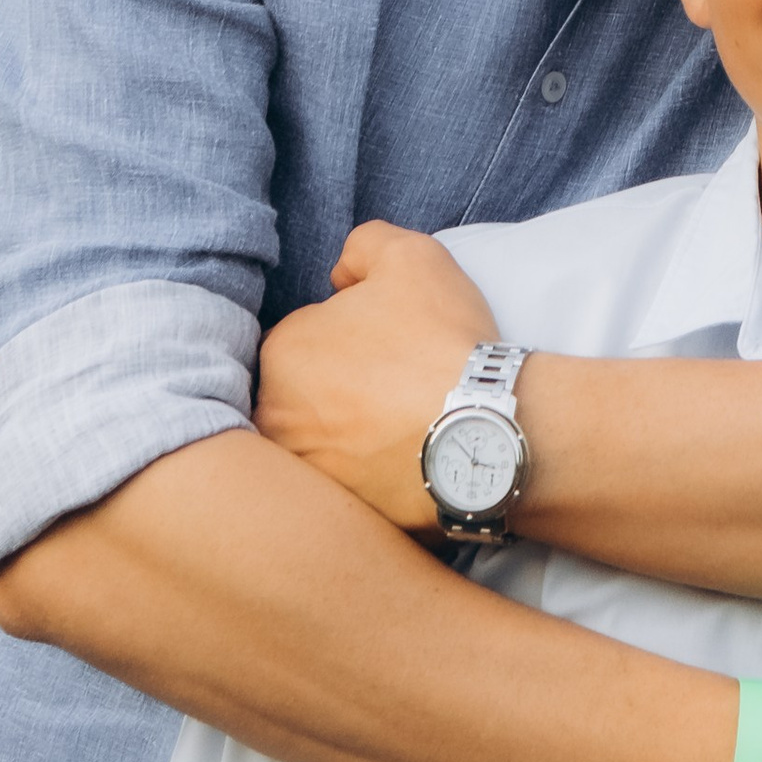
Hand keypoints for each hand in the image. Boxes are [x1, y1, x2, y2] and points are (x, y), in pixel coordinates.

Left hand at [255, 222, 501, 526]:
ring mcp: (306, 475)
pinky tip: (408, 463)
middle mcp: (276, 420)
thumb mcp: (408, 255)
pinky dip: (371, 478)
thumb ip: (362, 245)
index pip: (304, 337)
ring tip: (403, 428)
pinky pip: (349, 489)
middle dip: (340, 389)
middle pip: (305, 394)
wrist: (485, 431)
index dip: (348, 335)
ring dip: (352, 435)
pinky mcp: (337, 516)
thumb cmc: (440, 340)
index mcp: (281, 353)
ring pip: (323, 443)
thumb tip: (340, 277)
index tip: (386, 343)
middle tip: (394, 387)